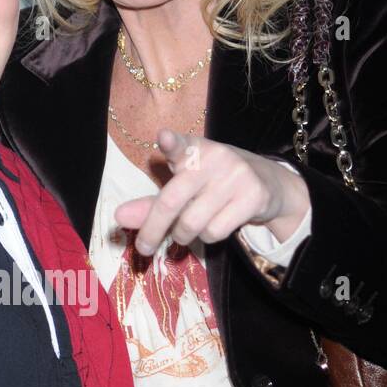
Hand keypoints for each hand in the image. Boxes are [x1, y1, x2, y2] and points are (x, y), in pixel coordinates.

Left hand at [114, 128, 310, 255]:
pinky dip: (208, 238)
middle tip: (143, 249)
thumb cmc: (212, 185)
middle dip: (153, 229)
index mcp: (193, 149)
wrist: (267, 184)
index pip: (181, 144)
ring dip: (183, 235)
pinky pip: (216, 232)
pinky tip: (215, 225)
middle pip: (173, 200)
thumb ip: (151, 204)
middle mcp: (215, 157)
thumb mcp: (183, 187)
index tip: (164, 138)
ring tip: (188, 229)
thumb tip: (119, 216)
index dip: (172, 142)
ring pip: (192, 223)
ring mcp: (236, 176)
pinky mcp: (253, 196)